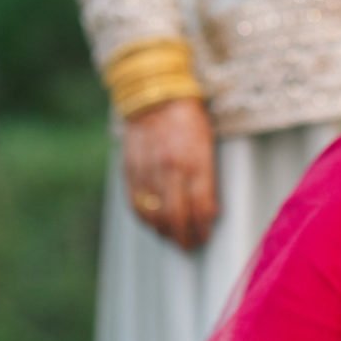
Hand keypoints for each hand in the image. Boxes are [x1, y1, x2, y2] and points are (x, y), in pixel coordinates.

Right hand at [122, 97, 217, 248]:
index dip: (203, 228)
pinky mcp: (131, 170)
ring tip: (173, 239)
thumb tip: (209, 213)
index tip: (205, 237)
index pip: (201, 207)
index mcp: (194, 161)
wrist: (155, 94)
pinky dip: (145, 220)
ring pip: (154, 215)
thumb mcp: (207, 144)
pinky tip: (154, 225)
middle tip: (190, 246)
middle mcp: (170, 168)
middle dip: (184, 237)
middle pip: (177, 217)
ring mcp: (148, 170)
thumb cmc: (188, 120)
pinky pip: (136, 204)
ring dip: (164, 233)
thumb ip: (207, 178)